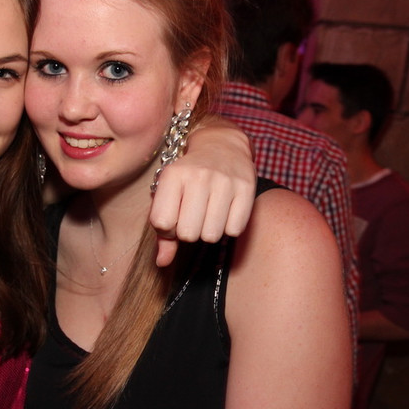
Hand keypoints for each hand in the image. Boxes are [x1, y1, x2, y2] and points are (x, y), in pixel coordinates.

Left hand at [150, 116, 255, 266]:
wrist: (221, 145)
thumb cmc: (188, 177)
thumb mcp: (168, 195)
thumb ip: (162, 232)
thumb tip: (162, 263)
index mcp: (173, 175)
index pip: (162, 223)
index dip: (166, 229)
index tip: (173, 217)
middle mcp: (199, 176)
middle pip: (187, 234)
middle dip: (188, 232)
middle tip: (192, 217)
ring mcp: (225, 181)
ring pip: (211, 235)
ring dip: (208, 231)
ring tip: (208, 214)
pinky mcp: (247, 187)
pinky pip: (234, 230)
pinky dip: (228, 227)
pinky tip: (224, 211)